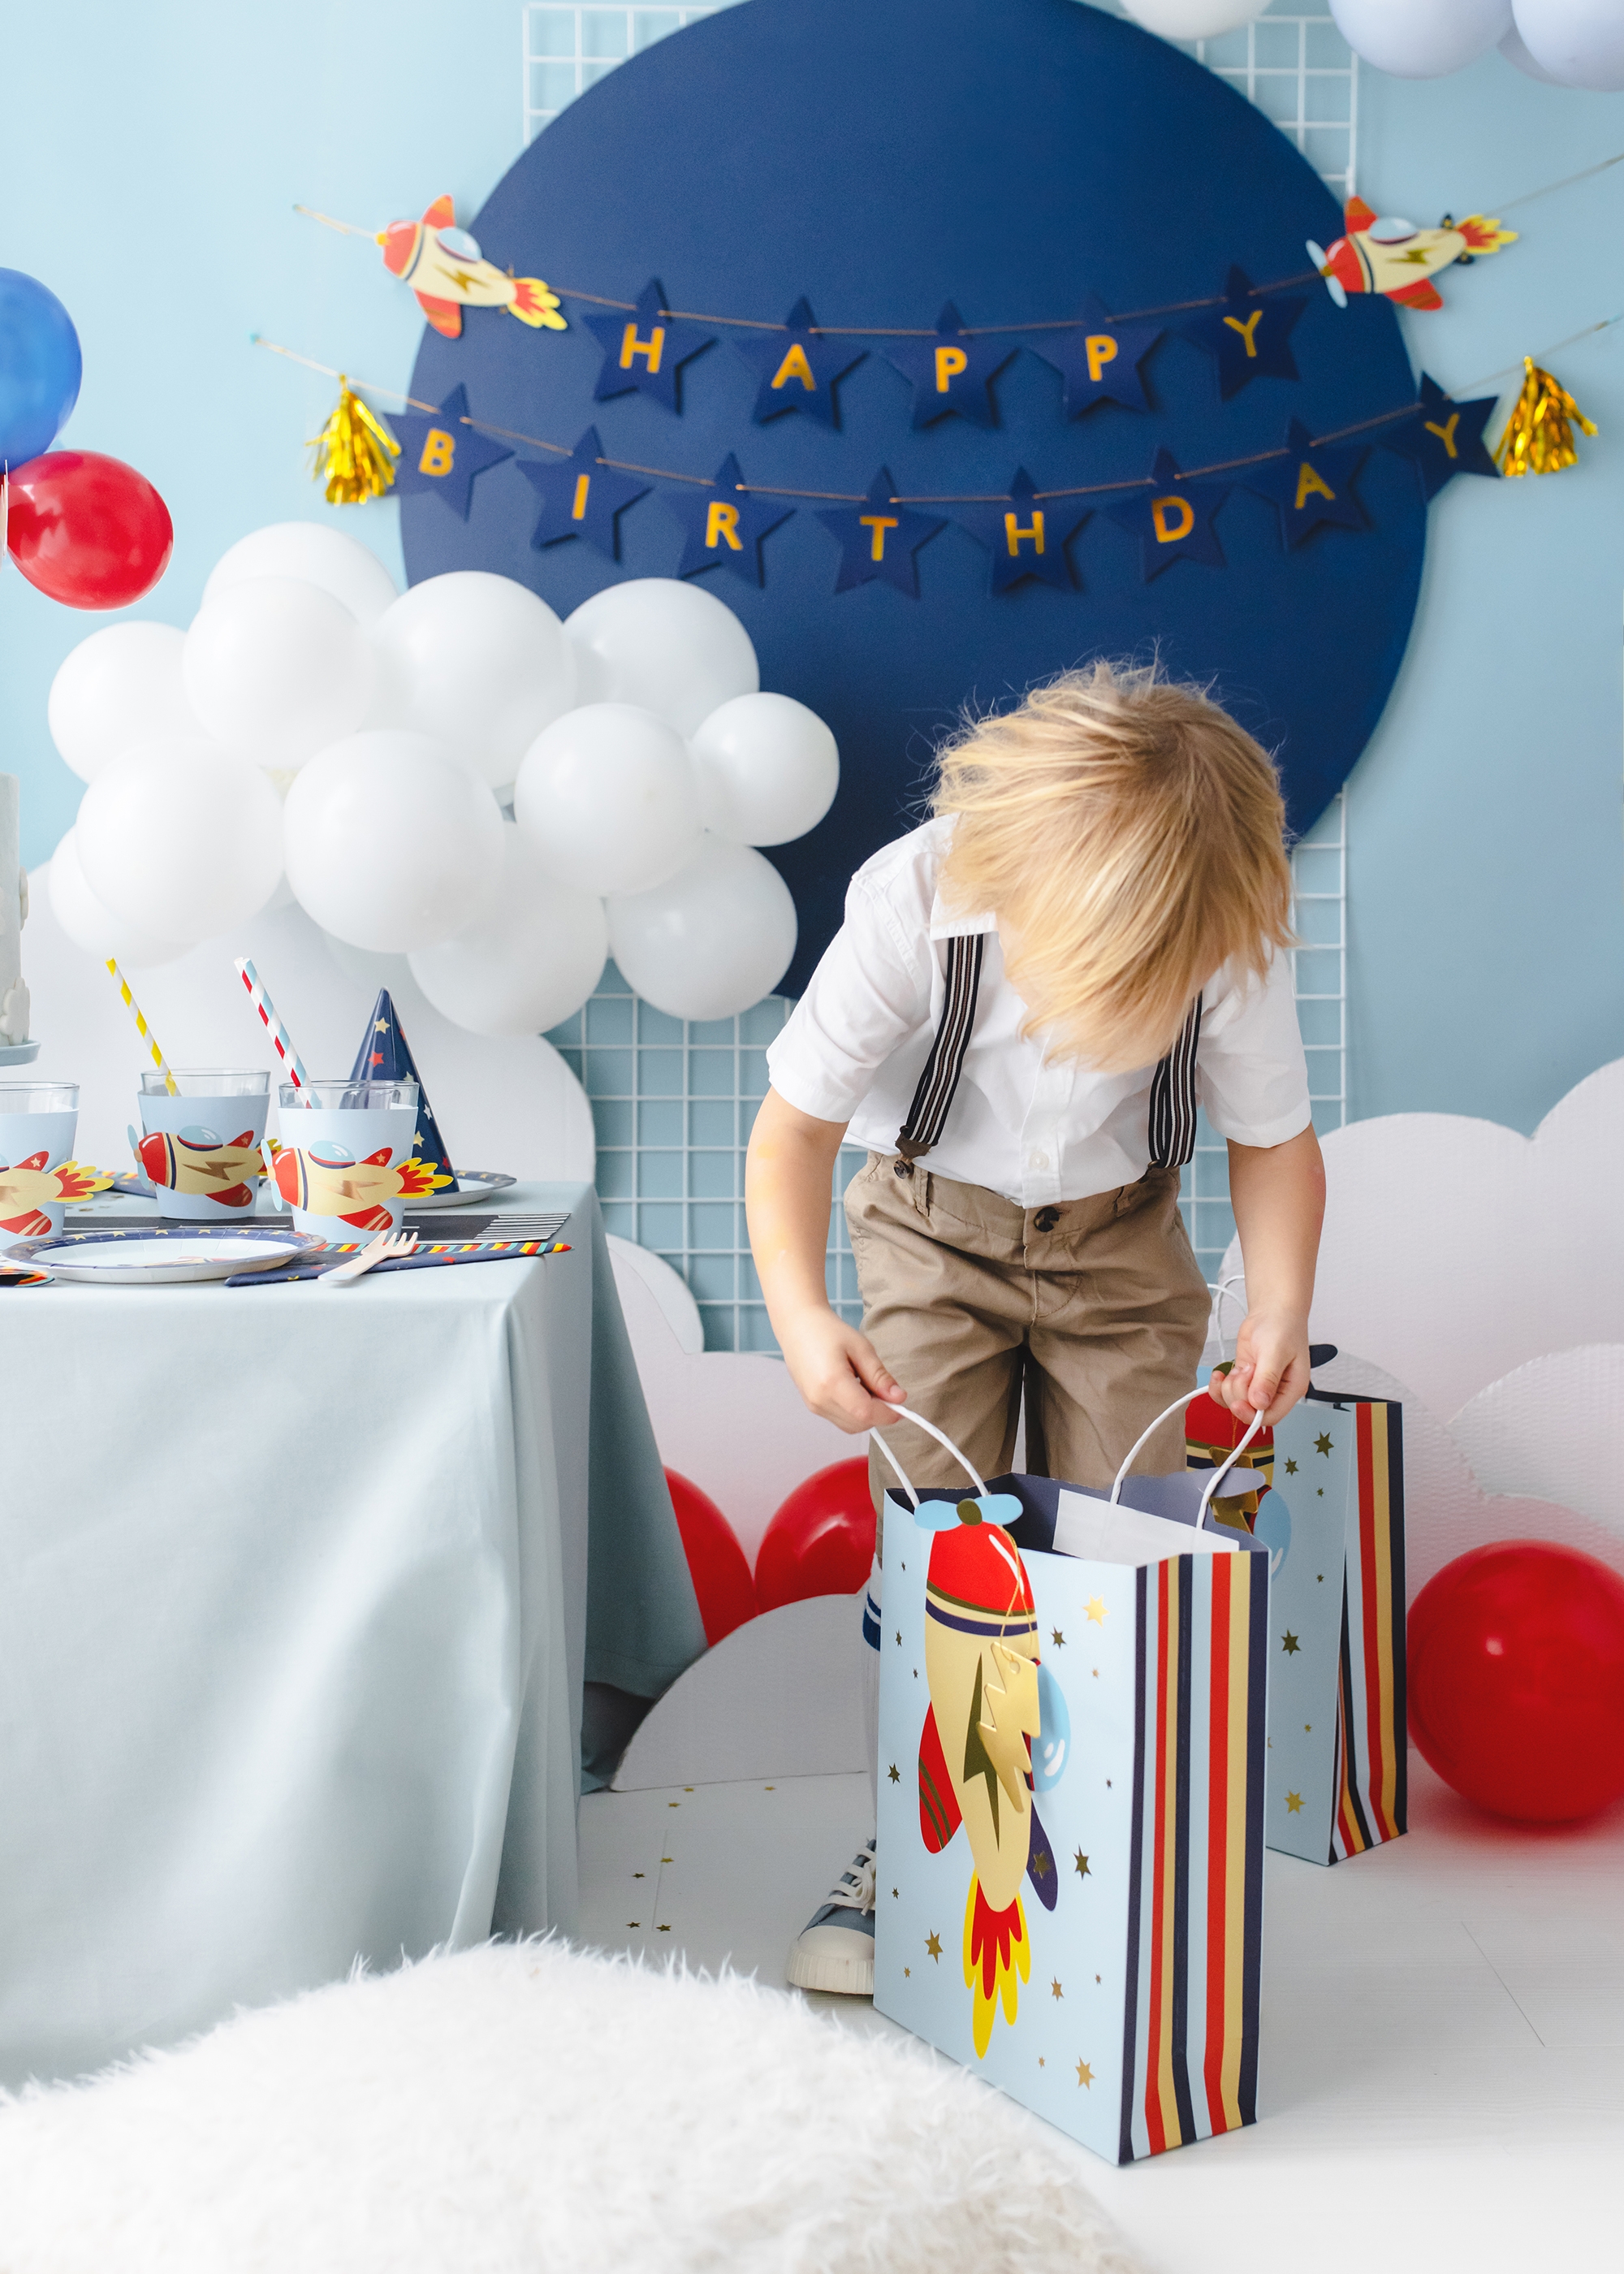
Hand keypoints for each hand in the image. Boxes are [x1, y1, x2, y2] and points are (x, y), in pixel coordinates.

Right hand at [777, 1306, 906, 1432]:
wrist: (798, 1327)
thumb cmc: (827, 1331)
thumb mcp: (861, 1347)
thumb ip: (879, 1376)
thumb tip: (899, 1398)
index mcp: (831, 1382)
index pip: (865, 1413)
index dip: (887, 1413)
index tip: (900, 1403)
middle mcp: (819, 1399)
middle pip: (859, 1423)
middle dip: (879, 1413)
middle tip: (886, 1390)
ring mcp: (814, 1405)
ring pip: (851, 1426)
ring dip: (867, 1414)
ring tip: (867, 1386)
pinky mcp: (813, 1406)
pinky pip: (841, 1420)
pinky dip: (855, 1412)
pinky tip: (855, 1390)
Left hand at [1212, 1307, 1309, 1426]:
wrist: (1272, 1311)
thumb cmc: (1282, 1327)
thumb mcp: (1275, 1352)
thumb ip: (1267, 1379)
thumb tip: (1259, 1403)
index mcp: (1291, 1390)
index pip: (1271, 1417)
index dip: (1252, 1415)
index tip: (1237, 1403)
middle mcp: (1275, 1392)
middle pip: (1250, 1411)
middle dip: (1240, 1393)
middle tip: (1246, 1370)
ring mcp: (1258, 1386)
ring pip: (1236, 1403)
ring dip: (1230, 1387)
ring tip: (1242, 1367)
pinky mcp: (1244, 1379)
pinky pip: (1227, 1393)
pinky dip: (1219, 1387)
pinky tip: (1219, 1374)